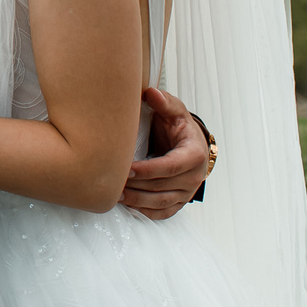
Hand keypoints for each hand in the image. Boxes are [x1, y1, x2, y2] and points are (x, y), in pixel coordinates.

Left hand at [119, 87, 211, 219]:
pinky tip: (127, 205)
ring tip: (114, 194)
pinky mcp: (178, 202)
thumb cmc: (179, 127)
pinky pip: (162, 213)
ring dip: (136, 201)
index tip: (128, 170)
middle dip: (137, 187)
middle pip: (162, 187)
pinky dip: (144, 212)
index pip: (170, 167)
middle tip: (112, 182)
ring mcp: (186, 193)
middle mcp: (193, 177)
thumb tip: (151, 93)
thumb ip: (164, 103)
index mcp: (194, 155)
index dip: (148, 170)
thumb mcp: (174, 111)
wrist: (189, 144)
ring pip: (160, 203)